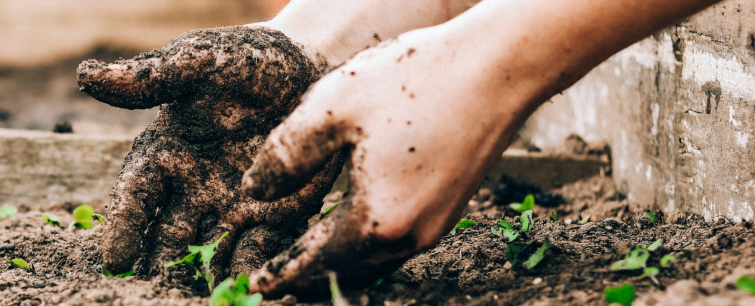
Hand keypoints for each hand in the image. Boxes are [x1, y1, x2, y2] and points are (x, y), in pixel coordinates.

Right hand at [77, 25, 345, 286]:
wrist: (308, 65)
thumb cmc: (244, 60)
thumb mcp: (198, 62)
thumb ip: (150, 78)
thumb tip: (85, 77)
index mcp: (166, 153)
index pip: (137, 196)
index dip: (124, 226)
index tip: (114, 260)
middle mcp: (194, 187)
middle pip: (169, 235)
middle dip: (160, 265)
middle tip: (152, 292)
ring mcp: (233, 205)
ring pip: (210, 250)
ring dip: (201, 276)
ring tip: (194, 299)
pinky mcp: (275, 213)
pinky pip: (259, 249)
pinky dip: (250, 270)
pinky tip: (247, 288)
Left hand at [241, 25, 540, 295]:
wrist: (499, 68)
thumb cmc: (415, 82)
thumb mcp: (331, 109)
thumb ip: (286, 155)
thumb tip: (255, 190)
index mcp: (376, 220)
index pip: (315, 263)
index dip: (281, 275)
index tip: (256, 287)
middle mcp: (410, 235)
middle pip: (347, 269)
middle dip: (309, 275)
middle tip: (277, 275)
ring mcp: (436, 224)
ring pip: (376, 260)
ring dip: (340, 260)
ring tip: (310, 254)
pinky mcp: (451, 207)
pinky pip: (399, 241)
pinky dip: (368, 243)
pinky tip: (354, 222)